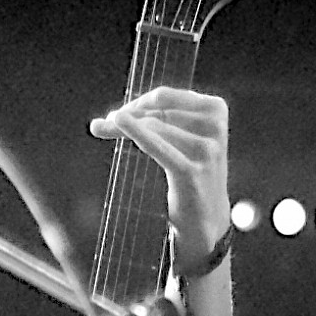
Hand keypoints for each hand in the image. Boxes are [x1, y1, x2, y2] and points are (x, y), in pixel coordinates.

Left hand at [89, 87, 232, 270]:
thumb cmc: (188, 173)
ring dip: (122, 128)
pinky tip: (118, 123)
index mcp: (215, 108)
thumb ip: (157, 121)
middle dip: (127, 116)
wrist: (206, 218)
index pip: (165, 97)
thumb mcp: (180, 140)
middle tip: (101, 125)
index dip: (137, 104)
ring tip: (100, 129)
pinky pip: (157, 146)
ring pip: (153, 128)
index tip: (117, 116)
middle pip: (156, 112)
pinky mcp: (192, 172)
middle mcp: (215, 126)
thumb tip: (113, 116)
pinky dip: (136, 134)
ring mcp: (206, 150)